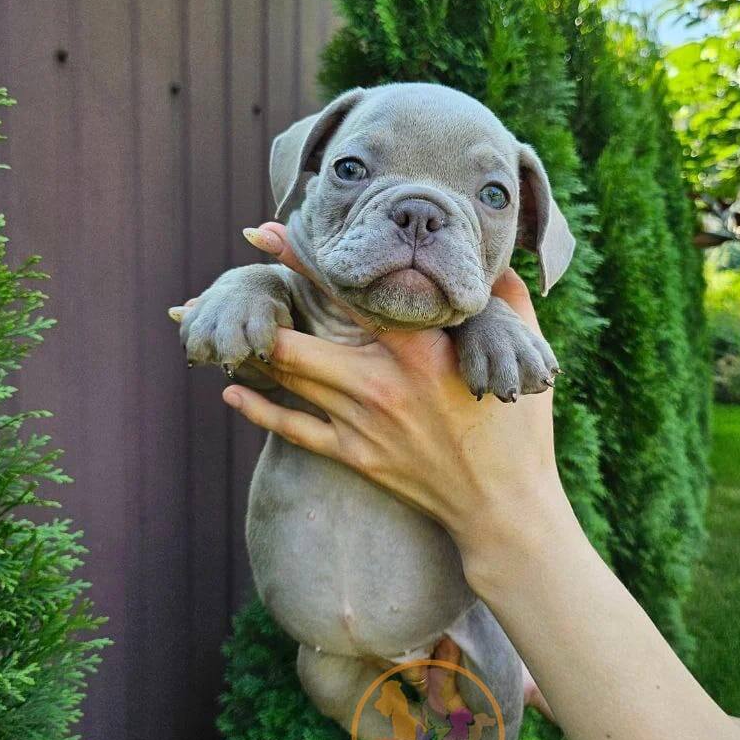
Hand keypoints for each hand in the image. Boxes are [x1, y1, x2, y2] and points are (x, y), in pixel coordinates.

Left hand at [179, 222, 572, 573]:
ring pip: (289, 380)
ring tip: (222, 332)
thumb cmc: (516, 430)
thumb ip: (509, 301)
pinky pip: (294, 430)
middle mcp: (379, 384)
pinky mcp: (355, 457)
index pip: (347, 293)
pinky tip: (232, 394)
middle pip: (296, 342)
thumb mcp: (522, 356)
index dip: (300, 260)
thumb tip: (498, 262)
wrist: (501, 506)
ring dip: (253, 355)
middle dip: (255, 312)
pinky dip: (259, 412)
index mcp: (418, 350)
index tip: (264, 232)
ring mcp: (361, 424)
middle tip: (217, 288)